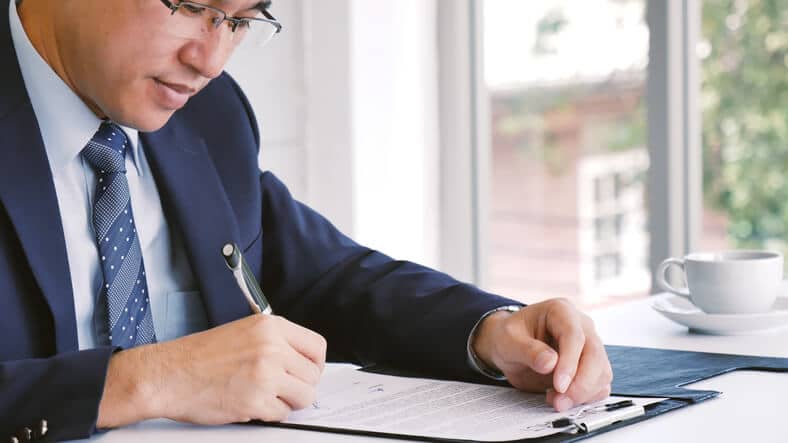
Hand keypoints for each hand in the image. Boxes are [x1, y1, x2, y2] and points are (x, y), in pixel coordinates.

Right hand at [97, 314, 326, 426]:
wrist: (168, 375)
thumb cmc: (198, 356)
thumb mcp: (243, 331)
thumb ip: (275, 342)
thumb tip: (301, 360)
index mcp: (270, 327)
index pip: (317, 346)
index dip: (314, 364)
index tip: (306, 372)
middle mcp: (272, 347)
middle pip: (313, 375)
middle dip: (300, 386)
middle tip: (282, 389)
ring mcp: (265, 374)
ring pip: (304, 396)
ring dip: (289, 402)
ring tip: (267, 397)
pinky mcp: (255, 401)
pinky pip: (282, 414)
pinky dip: (270, 414)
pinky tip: (253, 405)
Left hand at [471, 299, 611, 411]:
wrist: (510, 347)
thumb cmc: (509, 337)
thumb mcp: (508, 341)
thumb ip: (528, 351)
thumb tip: (550, 363)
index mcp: (560, 311)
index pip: (574, 335)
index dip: (569, 362)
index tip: (559, 385)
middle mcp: (581, 326)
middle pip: (594, 354)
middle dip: (580, 383)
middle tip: (560, 401)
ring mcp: (589, 346)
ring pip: (601, 372)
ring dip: (583, 393)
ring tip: (555, 401)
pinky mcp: (591, 366)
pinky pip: (600, 384)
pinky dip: (586, 397)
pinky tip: (563, 399)